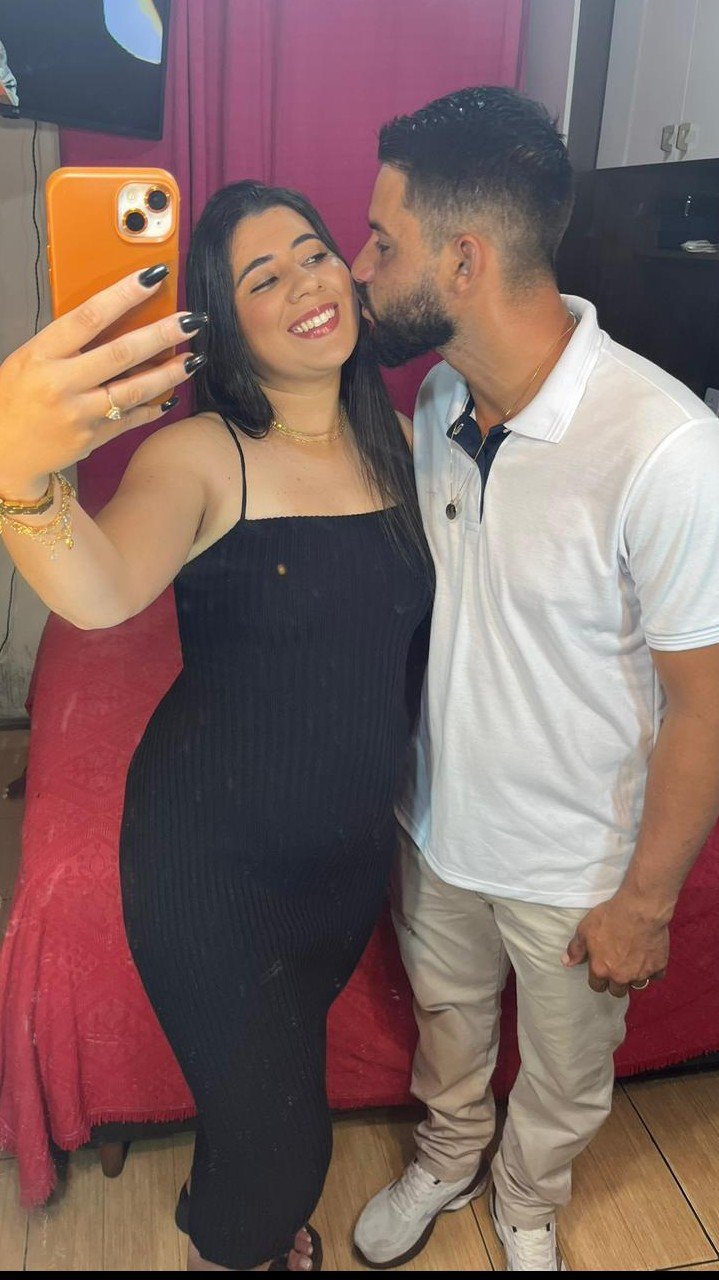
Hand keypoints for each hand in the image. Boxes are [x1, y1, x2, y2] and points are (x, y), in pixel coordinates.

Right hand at [0, 267, 205, 496]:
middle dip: (162, 334)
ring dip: (169, 373)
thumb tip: (114, 319)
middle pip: (122, 353)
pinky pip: (131, 419)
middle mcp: (62, 383)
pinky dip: (153, 408)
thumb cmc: (13, 398)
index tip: (154, 277)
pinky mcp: (92, 438)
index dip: (124, 294)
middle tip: (192, 321)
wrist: (1, 452)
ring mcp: (79, 414)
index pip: (89, 316)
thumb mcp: (28, 360)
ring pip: (134, 389)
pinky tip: (172, 396)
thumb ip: (65, 343)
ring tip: (194, 359)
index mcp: (42, 354)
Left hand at [561, 892, 668, 996]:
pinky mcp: (658, 966)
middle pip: (618, 991)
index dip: (597, 979)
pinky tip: (649, 958)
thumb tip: (567, 963)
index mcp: (601, 970)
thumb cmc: (610, 918)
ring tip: (633, 964)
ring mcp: (641, 973)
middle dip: (616, 983)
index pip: (596, 987)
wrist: (640, 909)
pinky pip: (656, 975)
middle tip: (617, 968)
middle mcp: (621, 977)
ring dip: (634, 978)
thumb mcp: (585, 930)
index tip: (600, 969)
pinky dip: (653, 969)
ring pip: (637, 985)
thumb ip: (576, 949)